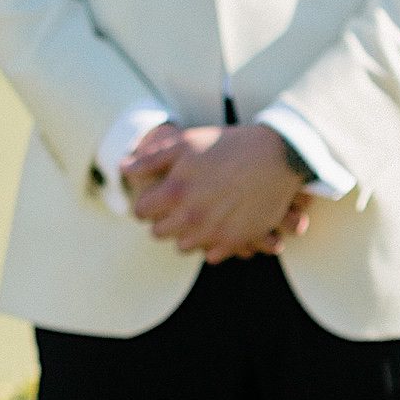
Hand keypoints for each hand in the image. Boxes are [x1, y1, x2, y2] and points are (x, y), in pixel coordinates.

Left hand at [123, 124, 308, 262]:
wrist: (276, 155)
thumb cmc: (227, 145)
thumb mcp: (184, 144)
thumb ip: (150, 159)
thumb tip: (123, 169)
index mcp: (174, 192)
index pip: (141, 212)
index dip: (144, 203)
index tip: (154, 198)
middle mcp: (192, 217)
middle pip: (158, 233)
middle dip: (161, 220)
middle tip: (172, 208)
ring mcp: (216, 231)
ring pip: (183, 247)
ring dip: (184, 234)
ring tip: (194, 218)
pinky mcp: (238, 240)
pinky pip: (212, 256)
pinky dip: (210, 244)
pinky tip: (215, 227)